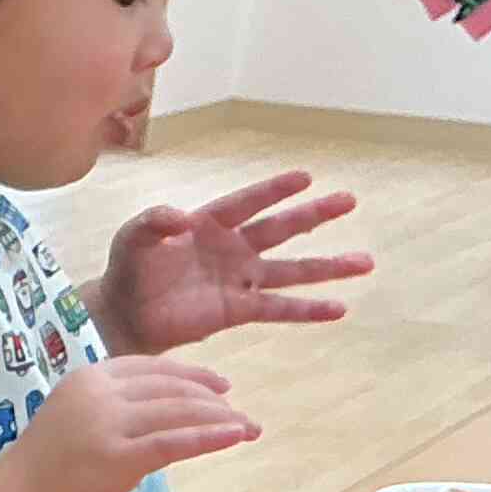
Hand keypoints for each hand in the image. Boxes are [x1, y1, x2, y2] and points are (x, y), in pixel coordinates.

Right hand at [7, 355, 257, 491]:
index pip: (152, 368)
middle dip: (213, 399)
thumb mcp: (76, 422)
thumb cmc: (41, 471)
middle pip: (171, 388)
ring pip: (179, 412)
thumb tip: (164, 420)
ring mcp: (108, 424)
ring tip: (247, 428)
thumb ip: (115, 413)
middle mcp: (100, 393)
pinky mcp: (118, 456)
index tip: (219, 386)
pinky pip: (176, 442)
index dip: (191, 375)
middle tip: (240, 413)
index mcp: (88, 379)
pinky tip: (237, 436)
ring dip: (221, 418)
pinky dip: (211, 437)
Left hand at [98, 171, 370, 355]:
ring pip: (291, 270)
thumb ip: (153, 222)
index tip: (305, 177)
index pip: (248, 202)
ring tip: (366, 262)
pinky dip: (307, 310)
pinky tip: (338, 309)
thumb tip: (179, 219)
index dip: (274, 190)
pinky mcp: (238, 310)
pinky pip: (279, 308)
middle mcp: (233, 247)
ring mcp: (240, 279)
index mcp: (210, 223)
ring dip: (328, 266)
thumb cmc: (129, 269)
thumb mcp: (133, 238)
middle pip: (281, 228)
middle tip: (350, 200)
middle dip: (315, 215)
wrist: (124, 314)